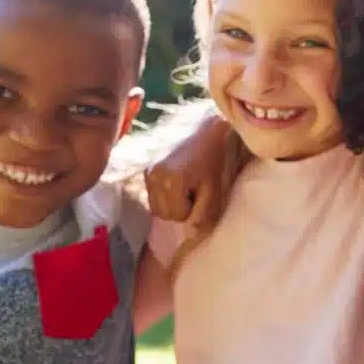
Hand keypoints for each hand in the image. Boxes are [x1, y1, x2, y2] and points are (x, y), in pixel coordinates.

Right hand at [144, 110, 231, 227]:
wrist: (208, 126)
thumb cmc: (217, 157)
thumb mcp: (214, 188)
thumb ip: (203, 214)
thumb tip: (190, 236)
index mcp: (169, 181)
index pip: (177, 216)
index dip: (193, 209)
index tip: (203, 191)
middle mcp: (152, 176)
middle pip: (163, 213)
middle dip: (181, 208)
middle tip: (198, 188)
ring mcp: (146, 170)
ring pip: (156, 205)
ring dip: (173, 201)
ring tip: (190, 183)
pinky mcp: (146, 166)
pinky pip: (154, 193)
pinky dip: (166, 193)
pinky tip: (180, 179)